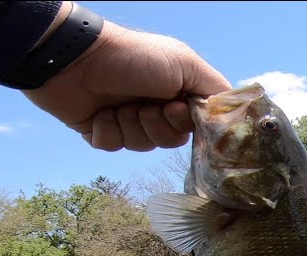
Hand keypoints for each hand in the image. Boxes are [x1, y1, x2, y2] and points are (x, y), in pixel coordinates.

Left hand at [21, 5, 230, 151]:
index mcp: (177, 92)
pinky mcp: (102, 130)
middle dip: (157, 126)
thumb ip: (215, 90)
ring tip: (118, 106)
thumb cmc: (133, 57)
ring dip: (130, 126)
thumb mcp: (185, 64)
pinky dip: (107, 131)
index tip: (176, 108)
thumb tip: (230, 116)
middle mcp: (155, 106)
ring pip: (142, 146)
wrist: (76, 60)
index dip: (188, 124)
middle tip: (144, 106)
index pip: (198, 125)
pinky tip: (99, 113)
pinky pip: (113, 147)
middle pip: (172, 140)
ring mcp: (128, 119)